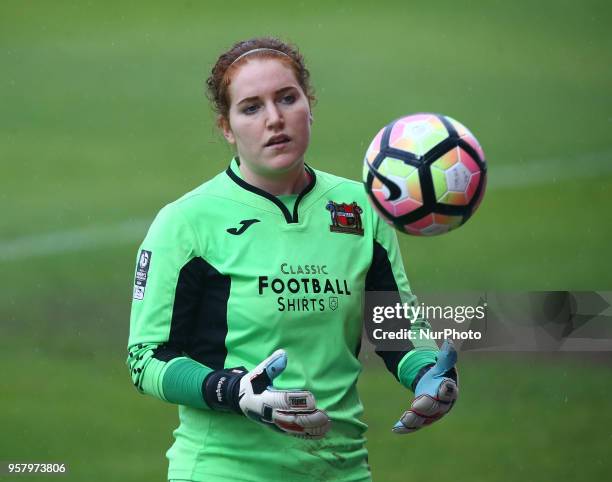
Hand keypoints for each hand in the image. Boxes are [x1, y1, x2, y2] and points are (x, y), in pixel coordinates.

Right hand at [204, 349, 329, 438]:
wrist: (241, 401)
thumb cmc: (252, 384)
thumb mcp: (258, 373)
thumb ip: (271, 364)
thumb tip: (283, 353)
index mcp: (263, 399)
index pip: (282, 401)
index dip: (297, 401)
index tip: (312, 399)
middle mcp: (269, 414)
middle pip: (290, 419)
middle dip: (308, 418)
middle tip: (324, 415)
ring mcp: (274, 424)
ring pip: (294, 429)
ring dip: (311, 428)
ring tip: (326, 424)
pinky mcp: (278, 429)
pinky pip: (294, 434)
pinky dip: (308, 435)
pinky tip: (321, 433)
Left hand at [392, 340, 458, 433]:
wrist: (438, 390)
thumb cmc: (440, 376)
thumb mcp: (442, 366)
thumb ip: (445, 356)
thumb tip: (449, 342)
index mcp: (448, 389)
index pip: (449, 389)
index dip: (446, 388)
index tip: (444, 386)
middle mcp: (443, 404)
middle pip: (436, 406)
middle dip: (426, 405)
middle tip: (416, 405)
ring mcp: (433, 414)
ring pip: (424, 418)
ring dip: (414, 419)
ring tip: (404, 418)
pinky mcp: (423, 419)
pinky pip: (415, 425)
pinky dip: (406, 427)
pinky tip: (395, 428)